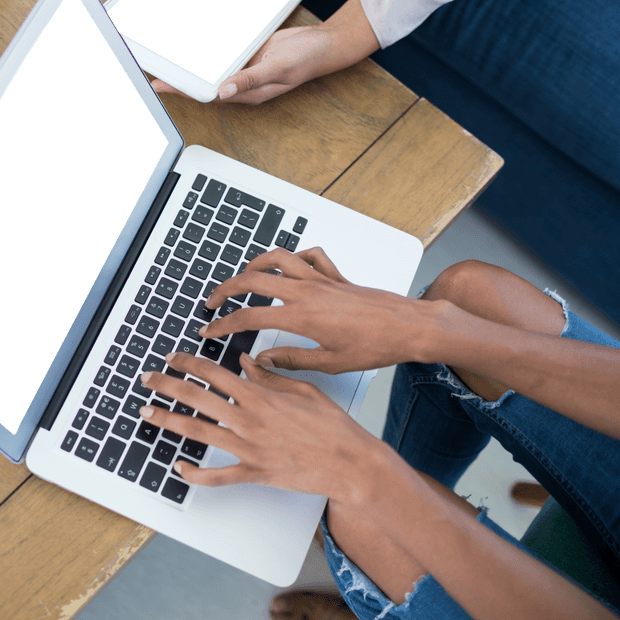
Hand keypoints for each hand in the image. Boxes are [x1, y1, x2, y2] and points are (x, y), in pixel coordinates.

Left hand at [139, 350, 389, 503]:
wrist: (350, 462)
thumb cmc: (332, 426)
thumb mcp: (303, 390)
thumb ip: (270, 376)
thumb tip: (247, 363)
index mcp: (259, 396)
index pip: (213, 373)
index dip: (188, 363)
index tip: (172, 358)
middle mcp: (248, 420)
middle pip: (196, 398)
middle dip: (166, 386)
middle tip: (147, 380)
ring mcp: (248, 448)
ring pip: (197, 432)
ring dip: (168, 421)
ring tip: (147, 413)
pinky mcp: (254, 474)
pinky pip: (217, 476)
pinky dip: (195, 473)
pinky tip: (178, 467)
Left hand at [151, 0, 379, 105]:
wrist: (323, 44)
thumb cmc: (305, 62)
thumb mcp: (277, 69)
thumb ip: (250, 79)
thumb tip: (223, 90)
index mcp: (245, 93)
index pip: (206, 94)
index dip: (182, 91)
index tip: (160, 86)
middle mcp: (240, 83)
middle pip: (203, 83)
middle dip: (179, 80)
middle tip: (151, 75)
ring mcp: (243, 69)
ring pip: (211, 68)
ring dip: (191, 66)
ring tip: (165, 62)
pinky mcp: (248, 55)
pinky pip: (223, 54)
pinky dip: (209, 51)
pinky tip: (193, 47)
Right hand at [199, 247, 432, 372]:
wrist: (410, 327)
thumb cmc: (376, 347)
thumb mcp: (330, 363)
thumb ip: (291, 360)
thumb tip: (263, 360)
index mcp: (301, 316)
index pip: (249, 317)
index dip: (223, 325)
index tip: (209, 332)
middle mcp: (307, 291)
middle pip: (253, 279)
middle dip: (226, 289)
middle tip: (212, 302)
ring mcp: (322, 279)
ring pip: (278, 258)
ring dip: (255, 264)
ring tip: (243, 277)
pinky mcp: (336, 276)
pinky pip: (310, 256)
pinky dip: (295, 257)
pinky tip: (288, 268)